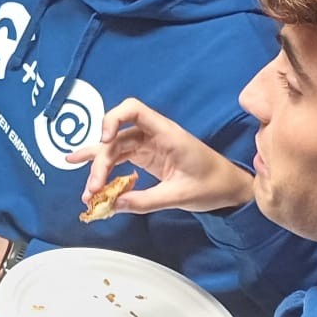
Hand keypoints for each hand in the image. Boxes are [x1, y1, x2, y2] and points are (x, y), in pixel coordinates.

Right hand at [63, 97, 251, 215]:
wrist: (230, 189)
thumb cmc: (213, 185)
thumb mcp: (180, 196)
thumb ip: (145, 201)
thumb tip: (112, 205)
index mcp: (167, 134)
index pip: (133, 110)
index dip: (113, 119)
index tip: (104, 141)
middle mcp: (154, 135)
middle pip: (116, 138)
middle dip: (101, 162)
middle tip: (94, 190)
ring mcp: (148, 146)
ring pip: (114, 150)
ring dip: (99, 168)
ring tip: (87, 191)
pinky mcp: (146, 158)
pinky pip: (120, 160)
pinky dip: (105, 169)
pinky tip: (86, 174)